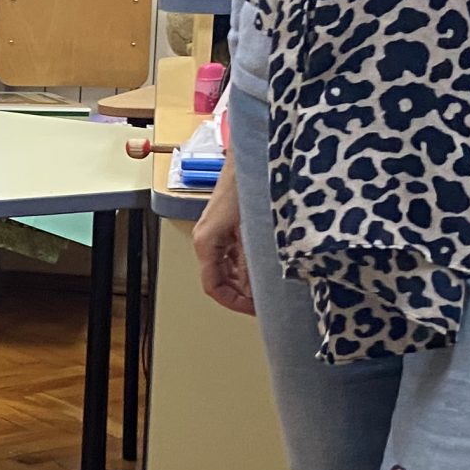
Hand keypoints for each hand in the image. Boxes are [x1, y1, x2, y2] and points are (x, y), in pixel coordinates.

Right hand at [192, 149, 253, 314]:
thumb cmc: (245, 186)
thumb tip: (256, 287)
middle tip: (261, 302)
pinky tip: (260, 268)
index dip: (233, 302)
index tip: (252, 309)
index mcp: (206, 242)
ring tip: (263, 288)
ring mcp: (215, 234)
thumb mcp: (250, 231)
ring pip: (224, 269)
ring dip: (242, 280)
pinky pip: (230, 255)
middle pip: (218, 279)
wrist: (247, 160)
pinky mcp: (224, 227)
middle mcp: (207, 240)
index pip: (213, 286)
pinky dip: (243, 266)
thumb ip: (250, 262)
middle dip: (240, 294)